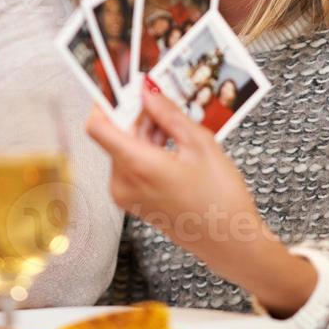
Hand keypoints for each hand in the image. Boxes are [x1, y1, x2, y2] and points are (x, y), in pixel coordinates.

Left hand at [84, 80, 317, 315]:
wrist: (231, 242)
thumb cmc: (221, 199)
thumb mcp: (200, 144)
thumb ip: (168, 114)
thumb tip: (148, 91)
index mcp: (136, 166)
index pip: (97, 125)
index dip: (107, 101)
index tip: (123, 85)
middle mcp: (123, 182)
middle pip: (115, 134)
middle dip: (135, 114)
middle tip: (161, 98)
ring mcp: (127, 195)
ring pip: (124, 148)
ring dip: (144, 131)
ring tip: (176, 124)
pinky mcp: (135, 202)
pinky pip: (131, 165)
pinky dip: (147, 149)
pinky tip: (173, 144)